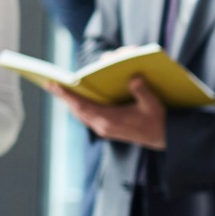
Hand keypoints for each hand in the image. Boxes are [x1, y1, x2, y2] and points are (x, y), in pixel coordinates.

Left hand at [46, 76, 167, 149]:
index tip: (53, 85)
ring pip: (81, 114)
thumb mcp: (152, 103)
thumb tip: (133, 77)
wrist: (163, 138)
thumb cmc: (158, 119)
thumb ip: (141, 90)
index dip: (67, 95)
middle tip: (50, 84)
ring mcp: (104, 129)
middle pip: (77, 110)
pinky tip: (78, 99)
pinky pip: (88, 117)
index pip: (82, 106)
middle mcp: (103, 126)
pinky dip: (81, 107)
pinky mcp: (107, 129)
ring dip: (71, 102)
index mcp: (110, 120)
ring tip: (60, 90)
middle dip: (64, 97)